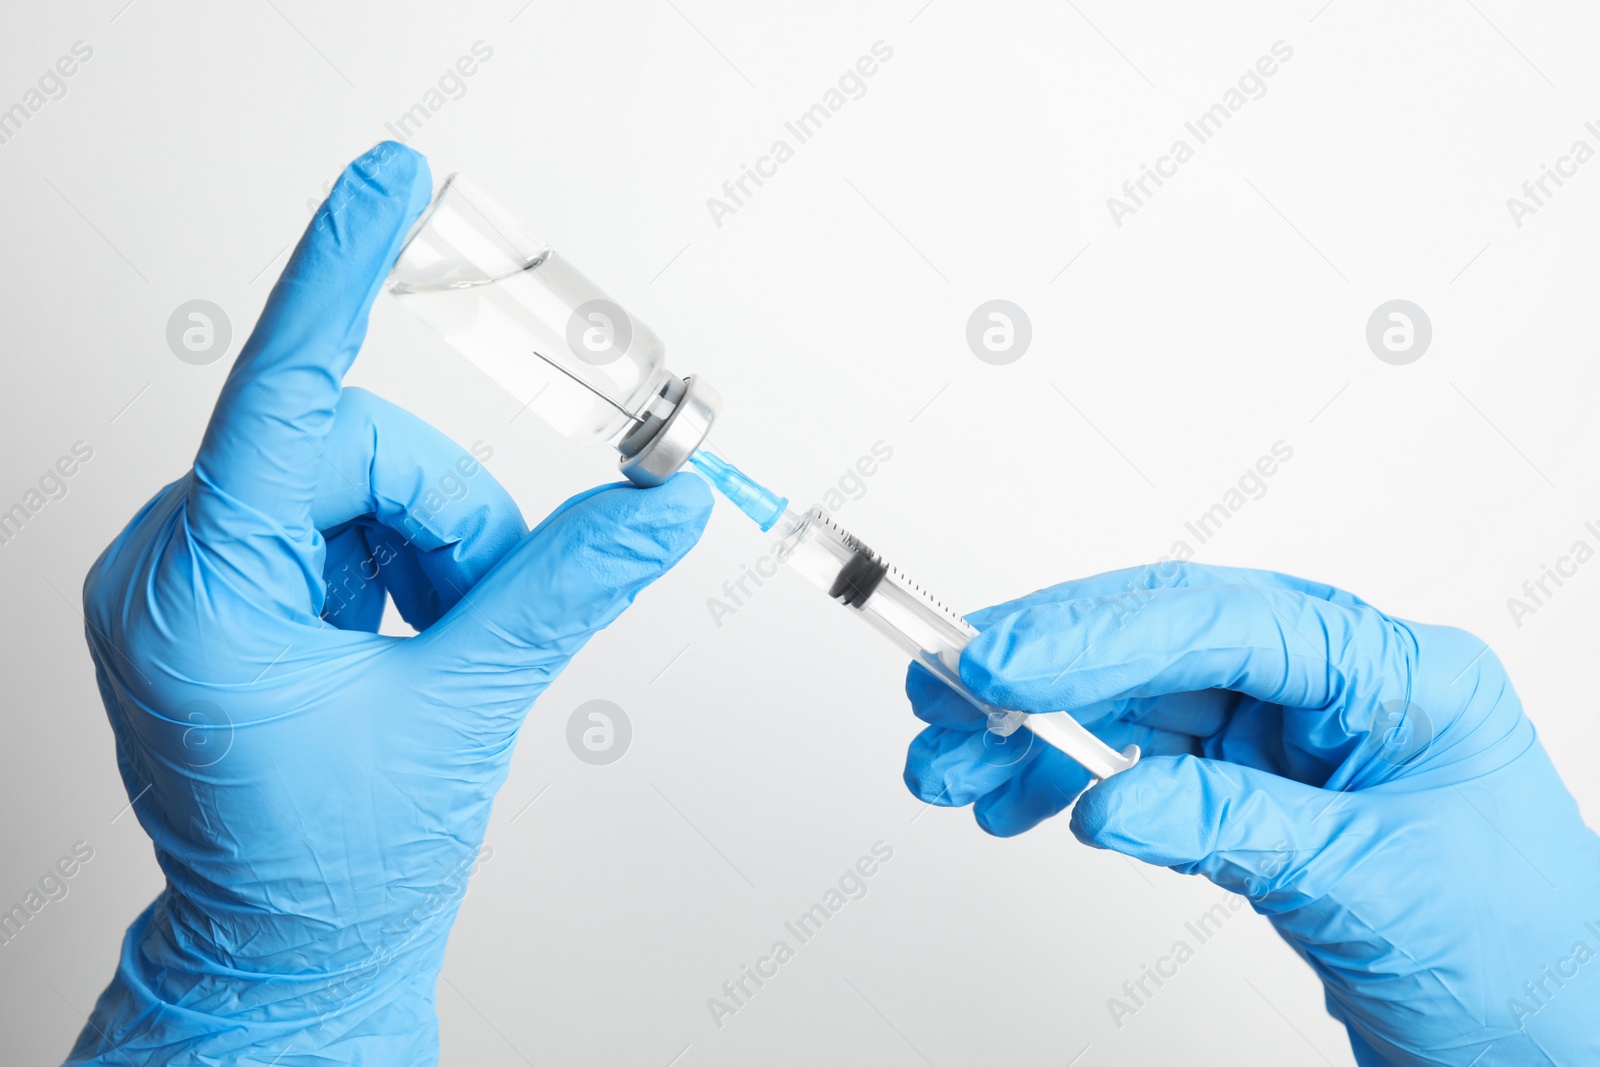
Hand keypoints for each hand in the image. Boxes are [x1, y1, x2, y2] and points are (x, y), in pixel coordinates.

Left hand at [69, 143, 710, 1065]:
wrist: (294, 951)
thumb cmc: (341, 867)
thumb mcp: (466, 716)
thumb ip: (565, 589)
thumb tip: (660, 505)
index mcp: (200, 603)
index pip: (284, 402)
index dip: (340, 279)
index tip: (383, 185)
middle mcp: (174, 573)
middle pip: (346, 446)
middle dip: (442, 517)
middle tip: (475, 610)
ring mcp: (196, 578)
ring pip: (351, 472)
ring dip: (430, 541)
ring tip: (439, 642)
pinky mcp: (228, 586)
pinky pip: (337, 510)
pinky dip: (402, 555)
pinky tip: (408, 633)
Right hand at [903, 562, 1599, 1065]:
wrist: (1553, 1044)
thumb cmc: (1522, 958)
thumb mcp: (1372, 885)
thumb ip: (1232, 828)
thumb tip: (1109, 800)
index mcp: (1395, 673)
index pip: (1225, 622)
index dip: (1101, 635)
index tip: (1004, 663)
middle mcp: (1335, 686)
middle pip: (1161, 644)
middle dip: (1042, 670)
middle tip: (947, 696)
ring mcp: (1288, 736)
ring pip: (1132, 702)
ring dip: (1033, 730)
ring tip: (952, 767)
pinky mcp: (1251, 787)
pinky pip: (1138, 762)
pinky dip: (1067, 779)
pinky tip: (1017, 799)